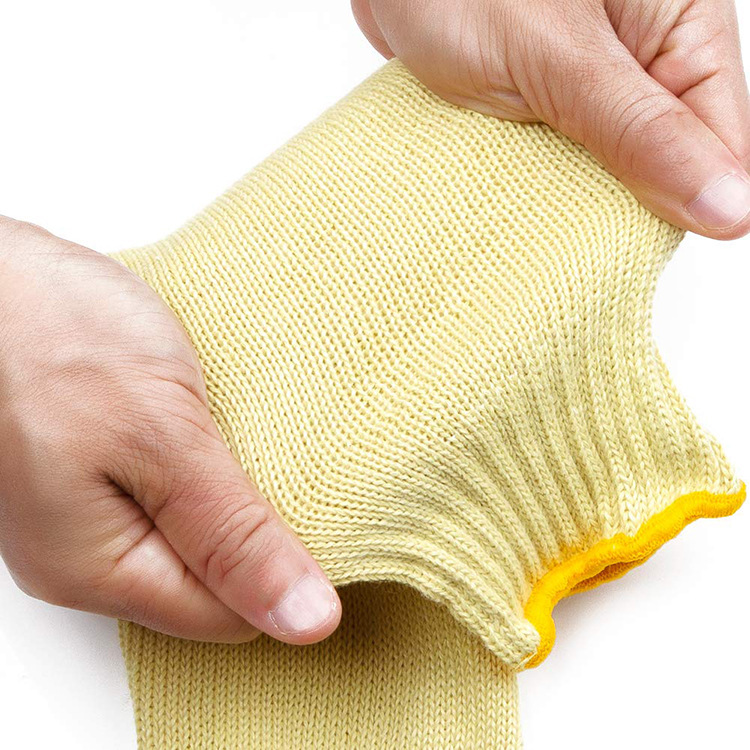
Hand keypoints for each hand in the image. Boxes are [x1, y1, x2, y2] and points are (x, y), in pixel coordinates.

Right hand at [0, 218, 340, 643]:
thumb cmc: (49, 332)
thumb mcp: (159, 436)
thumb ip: (232, 535)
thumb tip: (306, 622)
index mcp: (95, 568)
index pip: (230, 619)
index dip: (287, 575)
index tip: (325, 518)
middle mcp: (85, 553)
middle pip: (211, 581)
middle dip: (260, 532)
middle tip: (291, 468)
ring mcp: (87, 509)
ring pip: (196, 533)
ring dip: (235, 492)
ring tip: (251, 439)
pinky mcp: (97, 468)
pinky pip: (173, 492)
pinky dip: (207, 463)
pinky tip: (219, 426)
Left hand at [353, 0, 749, 238]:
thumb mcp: (559, 57)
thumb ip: (640, 130)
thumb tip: (731, 207)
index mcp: (681, 25)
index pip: (722, 142)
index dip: (687, 202)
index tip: (632, 246)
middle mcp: (644, 55)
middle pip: (665, 162)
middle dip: (619, 201)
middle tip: (570, 224)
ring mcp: (593, 81)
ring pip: (608, 168)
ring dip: (571, 194)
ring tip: (533, 201)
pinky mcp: (547, 101)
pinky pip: (560, 160)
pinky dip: (536, 182)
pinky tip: (513, 191)